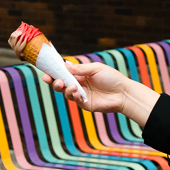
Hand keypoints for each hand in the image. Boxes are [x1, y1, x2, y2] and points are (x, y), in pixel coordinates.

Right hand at [42, 61, 158, 125]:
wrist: (123, 93)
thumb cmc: (112, 78)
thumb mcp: (96, 69)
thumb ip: (81, 68)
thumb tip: (65, 65)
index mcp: (80, 74)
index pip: (63, 72)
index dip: (54, 72)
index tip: (46, 72)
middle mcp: (78, 84)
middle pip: (61, 83)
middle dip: (54, 82)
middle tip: (52, 80)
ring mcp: (81, 95)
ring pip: (66, 93)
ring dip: (65, 89)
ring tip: (72, 87)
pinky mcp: (85, 104)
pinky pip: (75, 101)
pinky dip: (74, 97)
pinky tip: (77, 93)